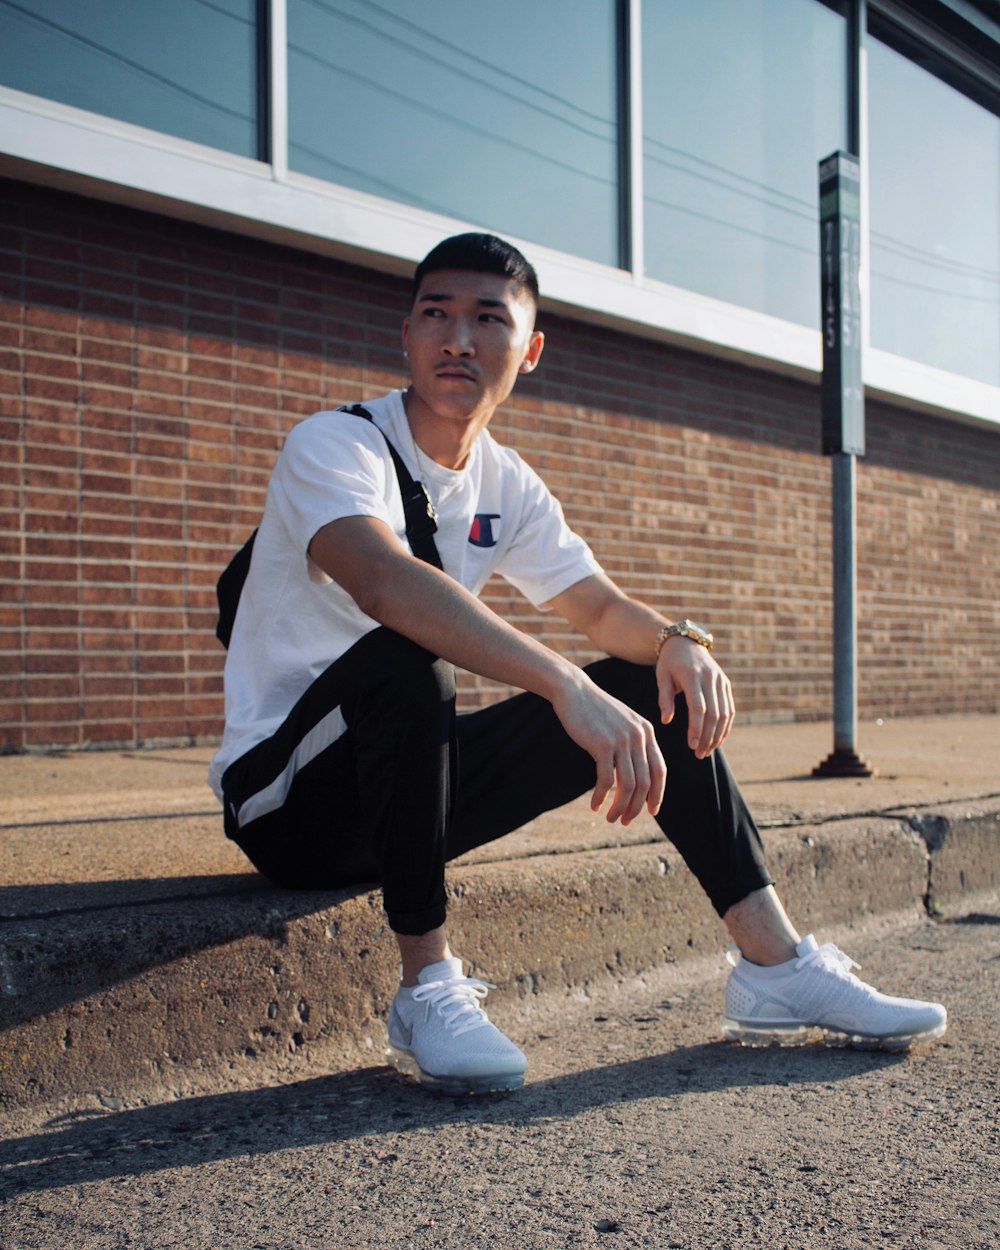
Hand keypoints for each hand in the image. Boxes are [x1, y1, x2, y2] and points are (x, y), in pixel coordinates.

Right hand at [551, 674, 666, 824]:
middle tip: (625, 821)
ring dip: (620, 807)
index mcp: (647, 732)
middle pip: (645, 783)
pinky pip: (606, 780)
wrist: (574, 690)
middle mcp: (639, 737)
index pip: (660, 771)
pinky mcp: (602, 745)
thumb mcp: (622, 722)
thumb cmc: (595, 709)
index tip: (651, 811)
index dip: (657, 794)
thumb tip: (636, 773)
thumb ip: (633, 742)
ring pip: (628, 785)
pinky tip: (595, 805)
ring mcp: (621, 741)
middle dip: (637, 807)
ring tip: (611, 818)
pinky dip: (601, 796)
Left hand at [657, 637, 734, 757]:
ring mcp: (720, 680)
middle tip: (699, 754)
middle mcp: (710, 678)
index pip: (698, 708)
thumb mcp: (662, 677)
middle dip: (707, 737)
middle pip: (714, 714)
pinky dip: (726, 726)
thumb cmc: (669, 662)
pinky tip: (717, 739)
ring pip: (725, 713)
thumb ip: (665, 699)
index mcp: (692, 676)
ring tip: (707, 751)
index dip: (696, 728)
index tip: (691, 745)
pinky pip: (729, 709)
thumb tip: (666, 721)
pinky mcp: (726, 683)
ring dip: (718, 735)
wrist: (685, 642)